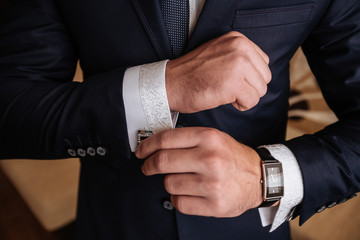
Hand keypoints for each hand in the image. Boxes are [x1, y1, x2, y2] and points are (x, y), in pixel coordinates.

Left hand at [135, 127, 262, 217]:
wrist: (260, 178)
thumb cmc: (233, 158)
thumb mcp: (214, 138)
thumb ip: (187, 139)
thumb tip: (155, 144)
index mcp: (208, 138)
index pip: (166, 139)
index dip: (147, 146)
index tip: (141, 151)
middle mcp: (210, 159)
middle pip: (162, 162)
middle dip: (148, 165)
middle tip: (147, 167)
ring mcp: (212, 183)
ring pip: (169, 184)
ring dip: (169, 182)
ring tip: (182, 180)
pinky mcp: (214, 204)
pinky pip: (179, 203)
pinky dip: (179, 199)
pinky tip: (188, 193)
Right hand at [166, 31, 270, 112]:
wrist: (171, 83)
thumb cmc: (192, 73)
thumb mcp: (219, 53)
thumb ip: (241, 57)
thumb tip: (260, 73)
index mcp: (238, 39)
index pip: (263, 63)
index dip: (249, 77)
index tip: (231, 79)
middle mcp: (240, 48)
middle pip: (264, 78)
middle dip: (249, 88)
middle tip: (228, 88)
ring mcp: (237, 65)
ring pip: (260, 91)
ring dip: (245, 97)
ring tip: (225, 93)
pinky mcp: (233, 83)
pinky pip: (252, 101)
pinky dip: (240, 106)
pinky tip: (224, 100)